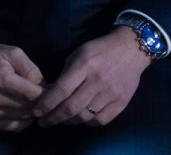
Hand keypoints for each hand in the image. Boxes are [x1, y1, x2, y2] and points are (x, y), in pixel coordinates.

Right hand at [0, 41, 44, 131]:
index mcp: (0, 80)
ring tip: (33, 97)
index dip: (46, 91)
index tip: (50, 86)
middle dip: (40, 100)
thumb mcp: (15, 53)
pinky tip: (24, 107)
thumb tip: (46, 89)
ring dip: (33, 110)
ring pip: (24, 118)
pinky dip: (24, 119)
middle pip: (29, 107)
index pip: (32, 94)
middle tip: (44, 91)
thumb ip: (32, 70)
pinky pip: (15, 127)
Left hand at [34, 26, 151, 127]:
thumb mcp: (79, 53)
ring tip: (62, 120)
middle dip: (53, 118)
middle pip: (71, 108)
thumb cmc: (101, 49)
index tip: (37, 112)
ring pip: (84, 117)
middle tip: (44, 122)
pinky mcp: (121, 102)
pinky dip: (88, 123)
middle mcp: (97, 80)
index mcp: (84, 65)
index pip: (61, 90)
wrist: (133, 48)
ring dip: (69, 122)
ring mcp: (111, 93)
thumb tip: (51, 95)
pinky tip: (82, 118)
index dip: (46, 104)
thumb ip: (66, 74)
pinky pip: (100, 120)